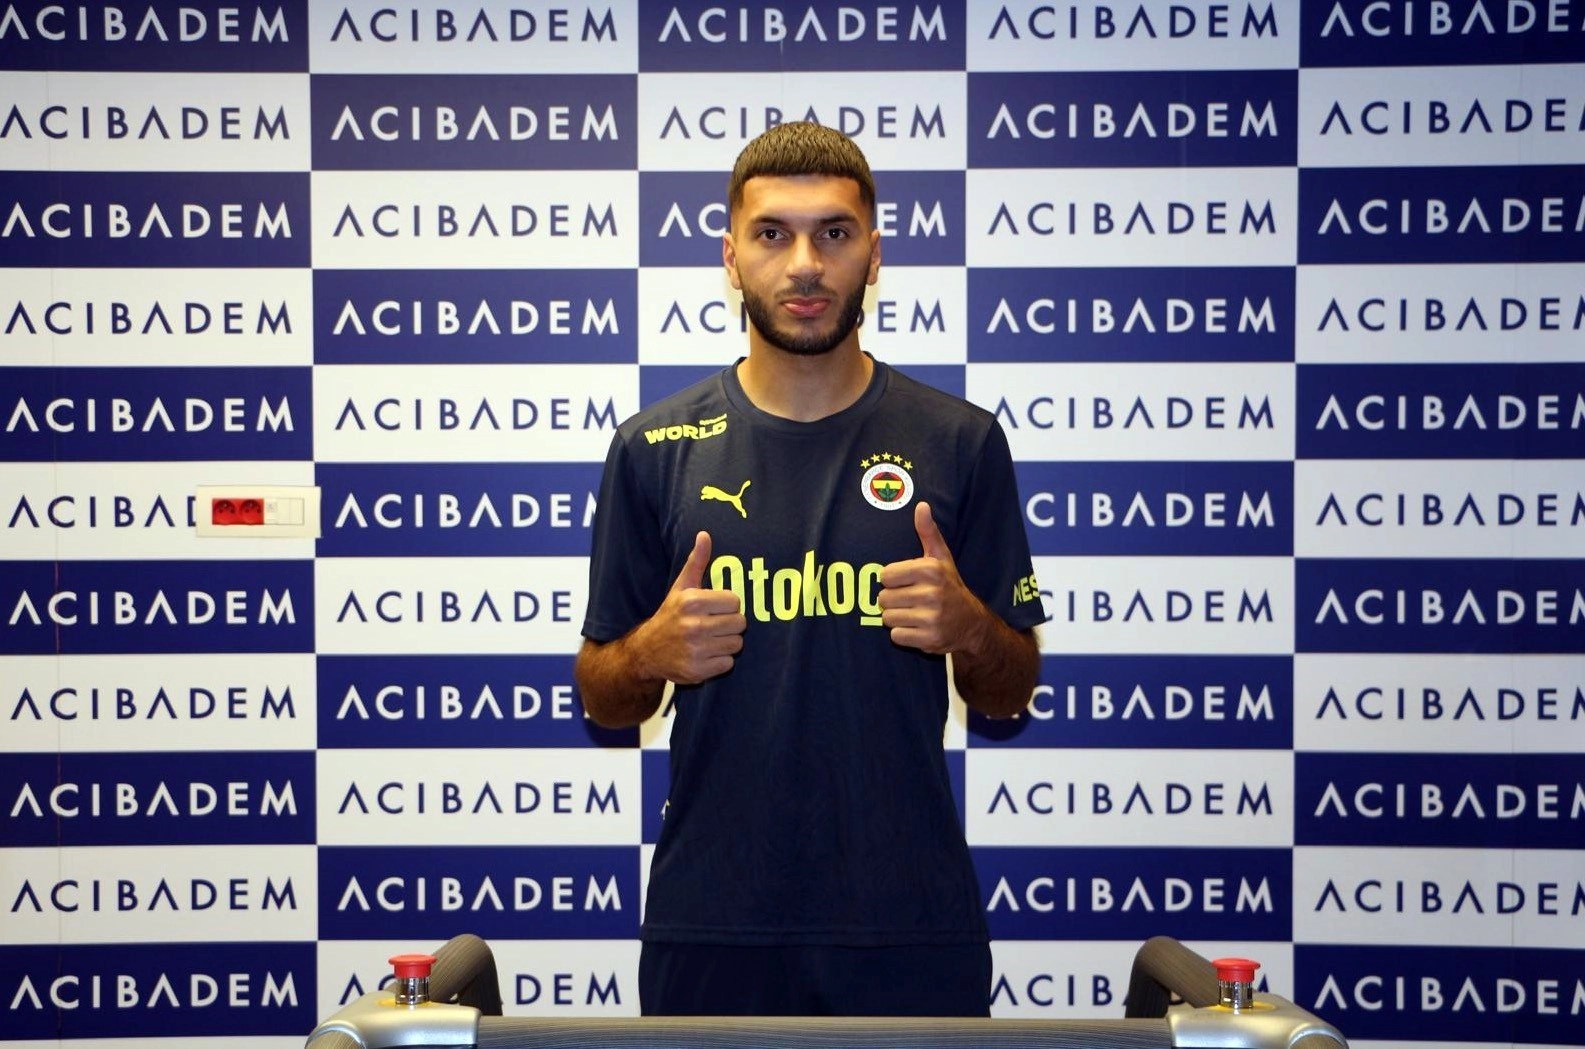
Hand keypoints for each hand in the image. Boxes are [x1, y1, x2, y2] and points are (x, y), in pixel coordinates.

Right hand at [635, 531, 745, 683]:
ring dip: (727, 643)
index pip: (735, 601)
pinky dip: (720, 661)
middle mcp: (693, 625)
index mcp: (692, 601)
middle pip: (740, 623)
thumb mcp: (681, 587)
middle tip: (714, 625)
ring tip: (710, 639)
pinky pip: (728, 664)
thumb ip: (697, 561)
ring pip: (736, 644)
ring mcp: (696, 650)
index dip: (727, 605)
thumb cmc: (670, 615)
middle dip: (730, 624)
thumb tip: (705, 535)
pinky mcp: (698, 671)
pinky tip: (706, 655)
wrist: (646, 651)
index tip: (714, 608)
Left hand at [878, 502, 988, 654]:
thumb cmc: (949, 586)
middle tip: (912, 601)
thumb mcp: (941, 558)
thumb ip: (928, 532)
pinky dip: (903, 634)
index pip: (885, 575)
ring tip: (915, 614)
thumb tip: (922, 505)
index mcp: (930, 569)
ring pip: (887, 618)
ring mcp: (931, 618)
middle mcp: (932, 593)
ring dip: (897, 618)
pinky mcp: (929, 639)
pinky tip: (918, 628)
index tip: (908, 583)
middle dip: (894, 600)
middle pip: (884, 598)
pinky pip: (896, 636)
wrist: (971, 623)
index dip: (893, 580)